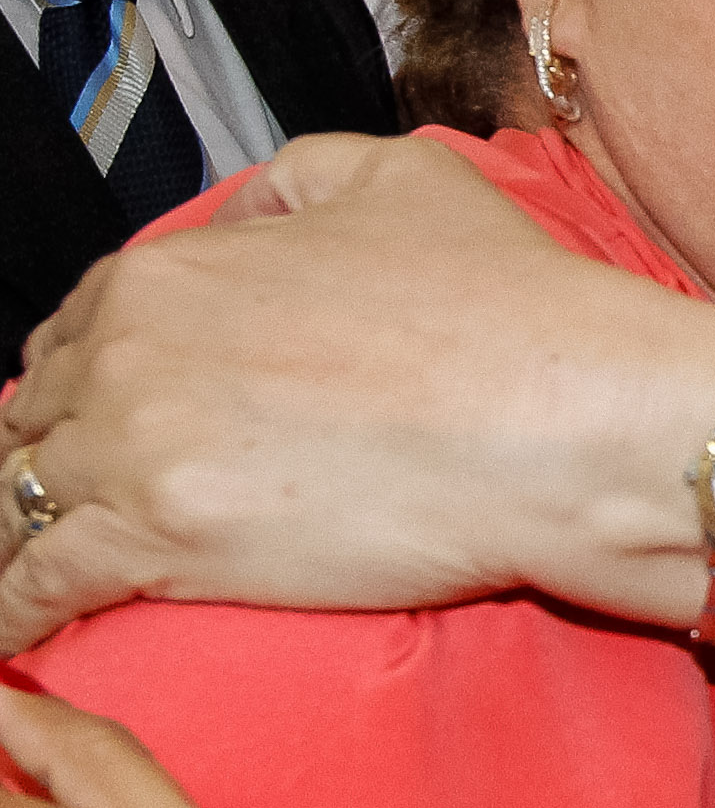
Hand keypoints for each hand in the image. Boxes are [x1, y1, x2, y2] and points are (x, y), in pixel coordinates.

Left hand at [0, 133, 714, 652]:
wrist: (566, 419)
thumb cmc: (506, 306)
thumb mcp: (398, 178)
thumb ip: (293, 182)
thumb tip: (244, 218)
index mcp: (169, 271)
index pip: (77, 327)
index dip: (91, 371)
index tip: (109, 411)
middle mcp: (126, 355)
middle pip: (36, 416)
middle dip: (49, 450)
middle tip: (85, 491)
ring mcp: (134, 453)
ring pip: (14, 501)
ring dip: (16, 528)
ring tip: (28, 560)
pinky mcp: (160, 546)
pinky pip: (32, 586)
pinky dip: (9, 608)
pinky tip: (11, 628)